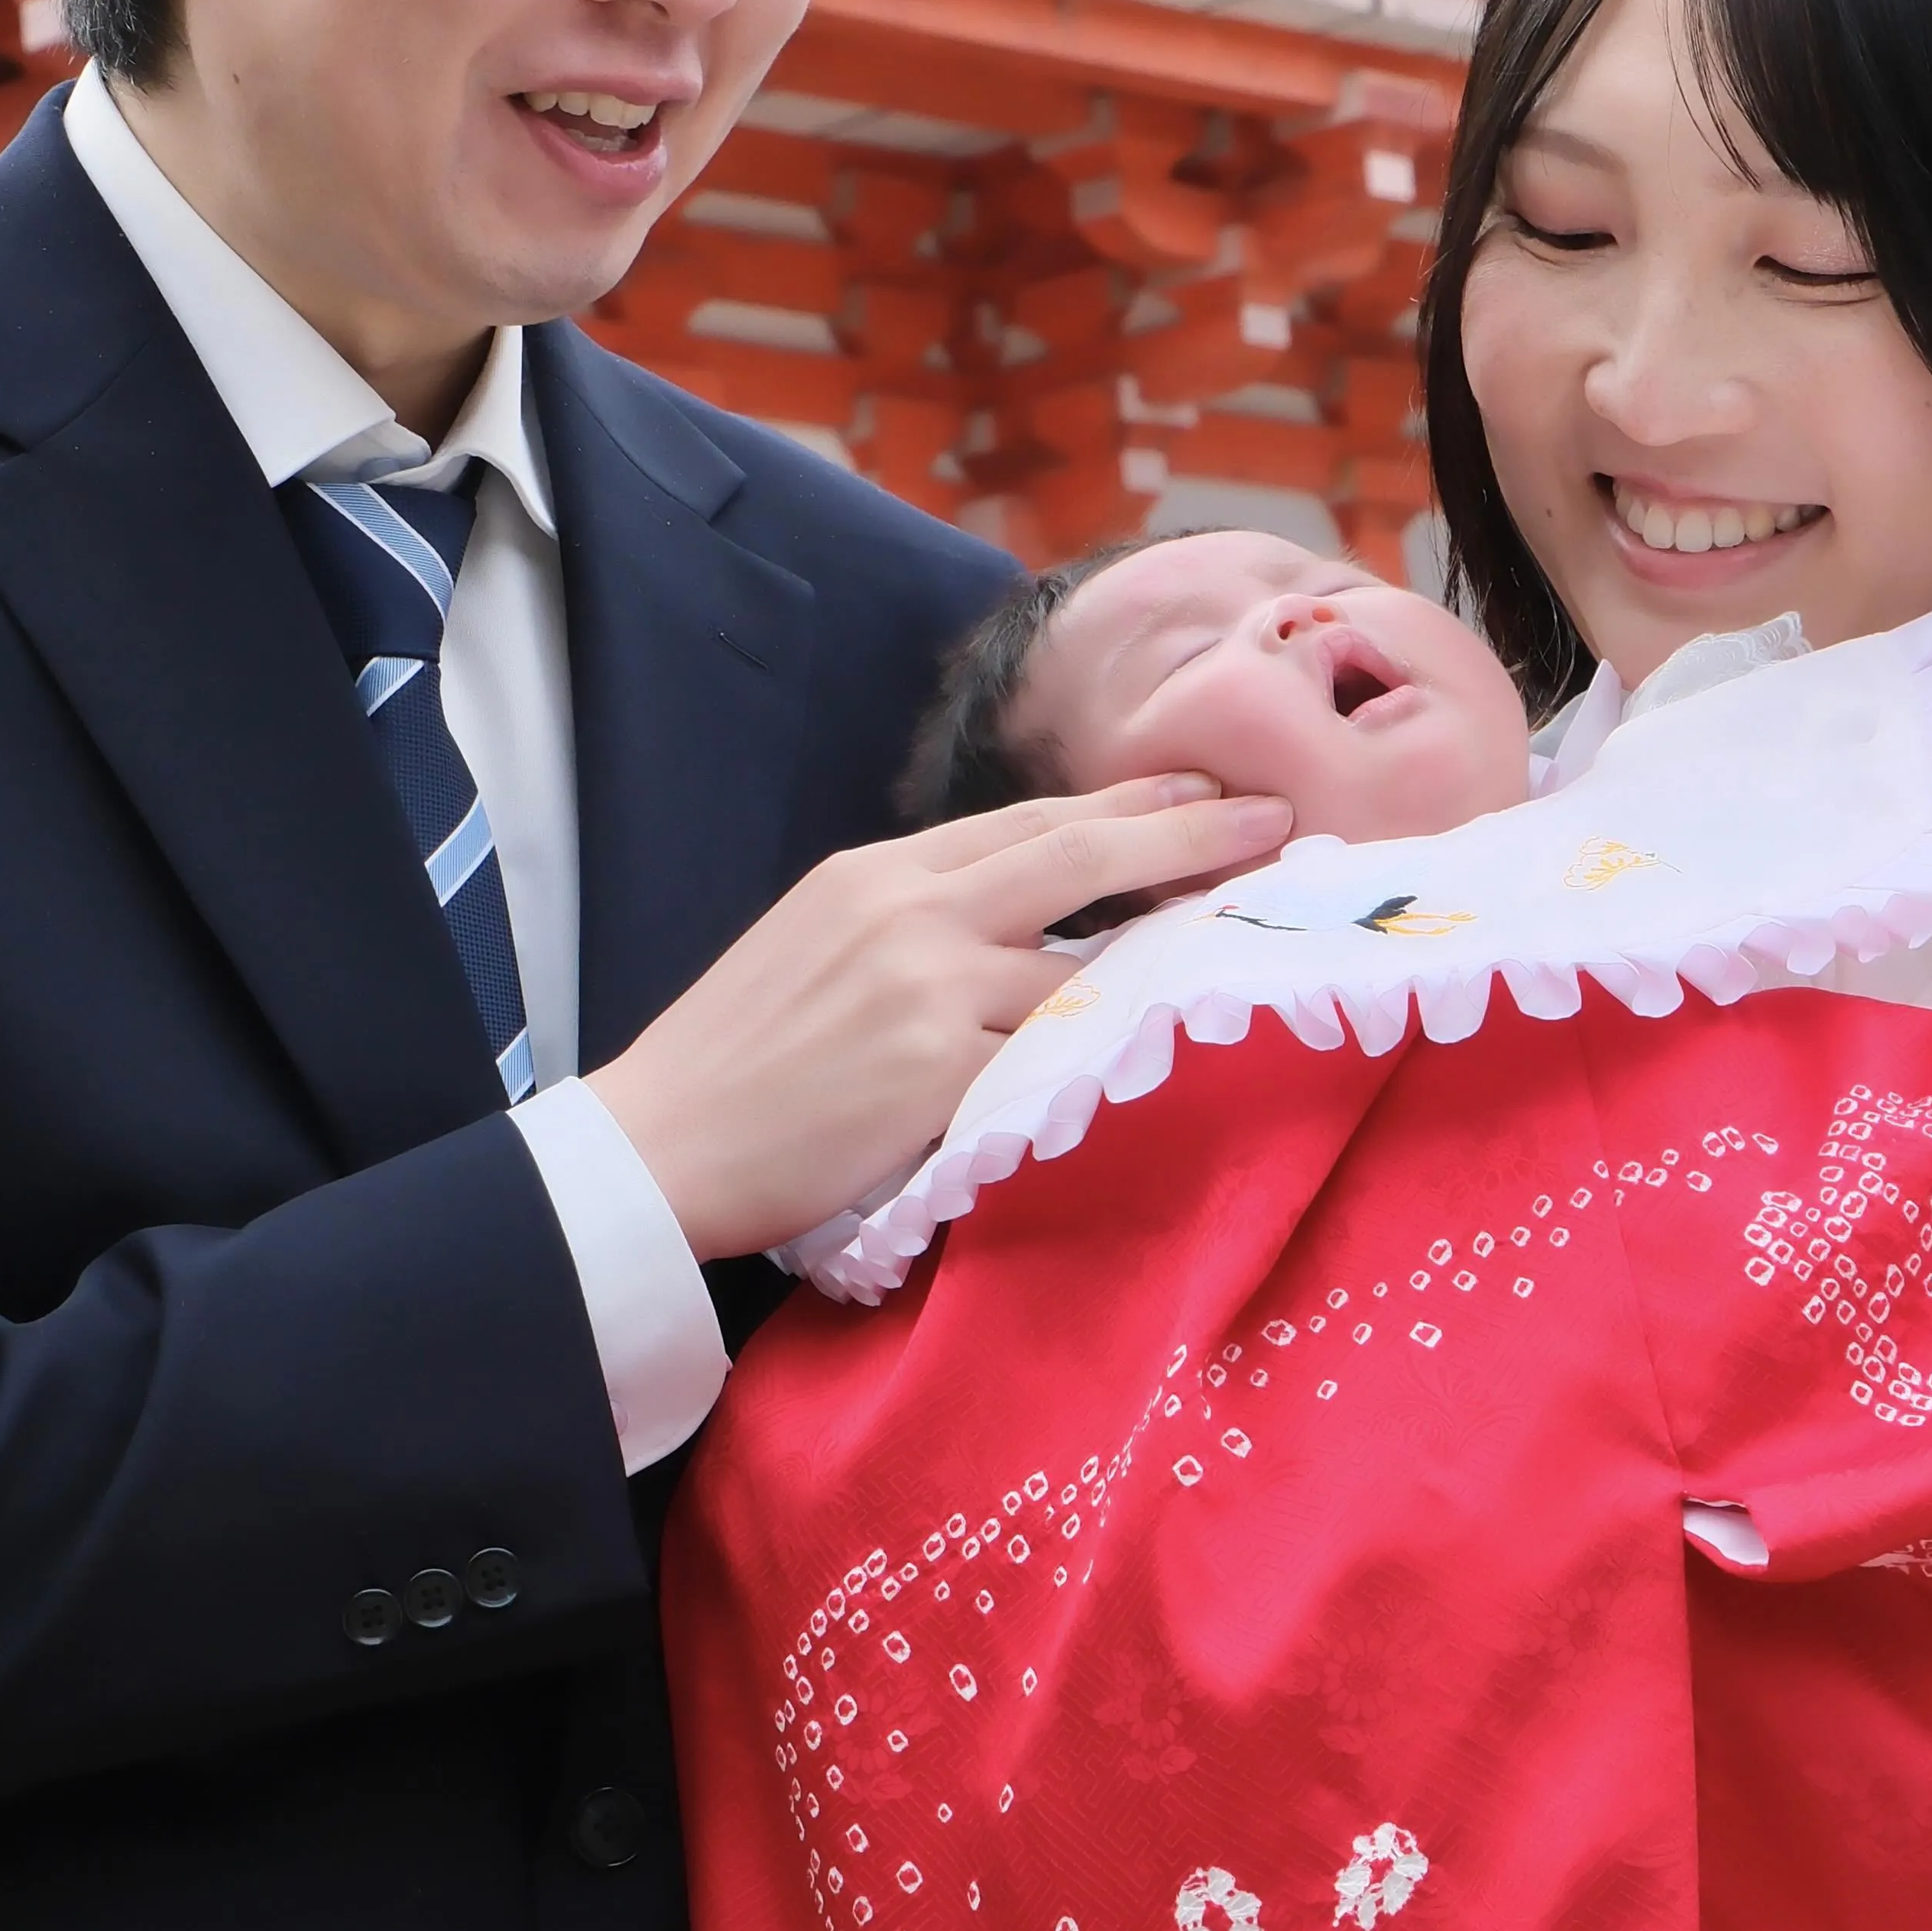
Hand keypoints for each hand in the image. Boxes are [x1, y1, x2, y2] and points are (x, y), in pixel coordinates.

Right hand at [588, 782, 1292, 1260]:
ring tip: (1242, 954)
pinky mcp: (937, 1071)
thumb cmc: (729, 1063)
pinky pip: (1053, 1057)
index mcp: (875, 876)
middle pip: (1077, 854)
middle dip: (1188, 831)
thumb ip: (909, 922)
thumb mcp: (813, 945)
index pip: (1024, 824)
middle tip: (1274, 823)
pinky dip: (1110, 1053)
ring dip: (1166, 962)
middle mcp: (909, 911)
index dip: (1126, 806)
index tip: (1202, 788)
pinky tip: (1173, 1049)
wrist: (657, 1142)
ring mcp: (928, 988)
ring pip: (1083, 964)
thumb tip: (1007, 926)